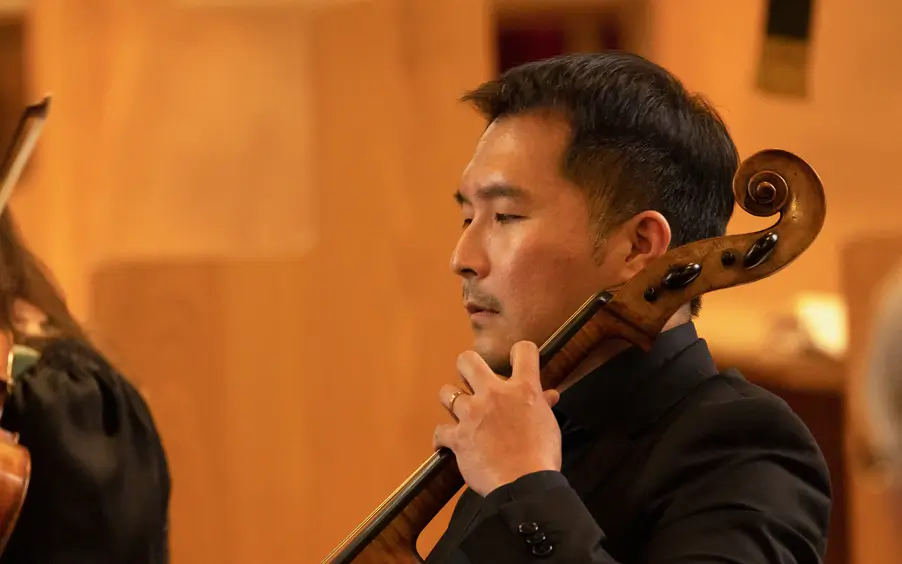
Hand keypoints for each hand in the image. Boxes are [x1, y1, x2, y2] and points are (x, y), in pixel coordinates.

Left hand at [433, 341, 561, 496]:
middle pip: (467, 361)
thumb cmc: (542, 457)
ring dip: (452, 401)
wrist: (525, 485)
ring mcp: (472, 414)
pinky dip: (441, 439)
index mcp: (523, 389)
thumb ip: (543, 405)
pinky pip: (440, 432)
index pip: (523, 351)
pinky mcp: (458, 437)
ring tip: (459, 412)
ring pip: (446, 393)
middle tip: (472, 379)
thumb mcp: (549, 425)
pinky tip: (445, 444)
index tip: (516, 360)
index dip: (519, 352)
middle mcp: (494, 395)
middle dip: (467, 366)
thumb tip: (549, 395)